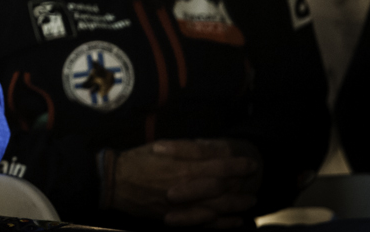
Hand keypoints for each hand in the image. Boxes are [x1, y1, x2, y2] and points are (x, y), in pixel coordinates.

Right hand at [110, 139, 260, 227]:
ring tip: (249, 202)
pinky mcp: (176, 219)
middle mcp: (186, 188)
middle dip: (240, 185)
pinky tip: (233, 222)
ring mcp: (182, 206)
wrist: (115, 183)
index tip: (249, 163)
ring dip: (236, 206)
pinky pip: (204, 224)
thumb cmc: (137, 161)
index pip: (218, 165)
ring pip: (217, 208)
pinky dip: (222, 224)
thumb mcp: (161, 146)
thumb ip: (185, 149)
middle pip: (222, 189)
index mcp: (183, 167)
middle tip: (254, 182)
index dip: (236, 165)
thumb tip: (206, 148)